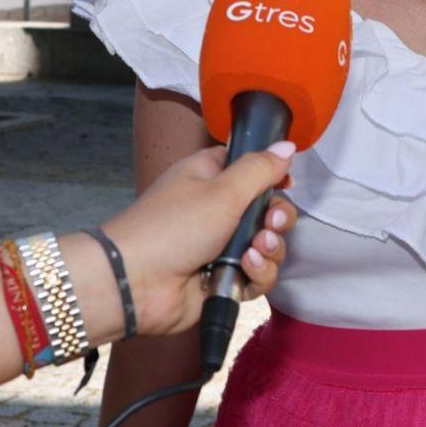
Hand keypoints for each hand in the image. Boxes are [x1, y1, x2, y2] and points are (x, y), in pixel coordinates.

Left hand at [102, 143, 297, 336]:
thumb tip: (288, 145)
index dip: (272, 175)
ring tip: (252, 251)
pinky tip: (243, 271)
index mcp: (209, 177)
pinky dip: (257, 274)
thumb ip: (259, 169)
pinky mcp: (226, 279)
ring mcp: (222, 247)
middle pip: (267, 210)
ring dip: (269, 249)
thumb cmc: (174, 226)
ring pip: (268, 246)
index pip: (251, 168)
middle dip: (277, 218)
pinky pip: (258, 276)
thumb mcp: (222, 189)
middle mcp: (217, 210)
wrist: (137, 282)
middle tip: (269, 224)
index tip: (287, 183)